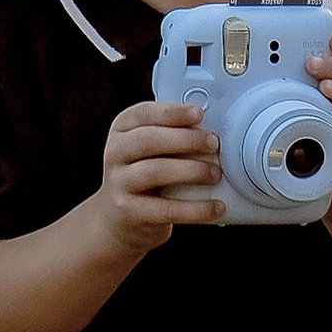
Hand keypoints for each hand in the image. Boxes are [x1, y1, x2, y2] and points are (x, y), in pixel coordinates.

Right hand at [97, 99, 221, 252]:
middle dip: (185, 139)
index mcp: (122, 129)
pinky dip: (195, 209)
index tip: (199, 113)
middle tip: (214, 143)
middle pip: (148, 140)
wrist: (119, 218)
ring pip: (155, 172)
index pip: (143, 113)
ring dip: (191, 171)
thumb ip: (171, 135)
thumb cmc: (146, 174)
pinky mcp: (128, 212)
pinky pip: (166, 209)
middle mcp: (115, 153)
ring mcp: (118, 183)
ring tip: (216, 174)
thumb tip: (211, 129)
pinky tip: (217, 207)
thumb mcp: (149, 149)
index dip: (172, 112)